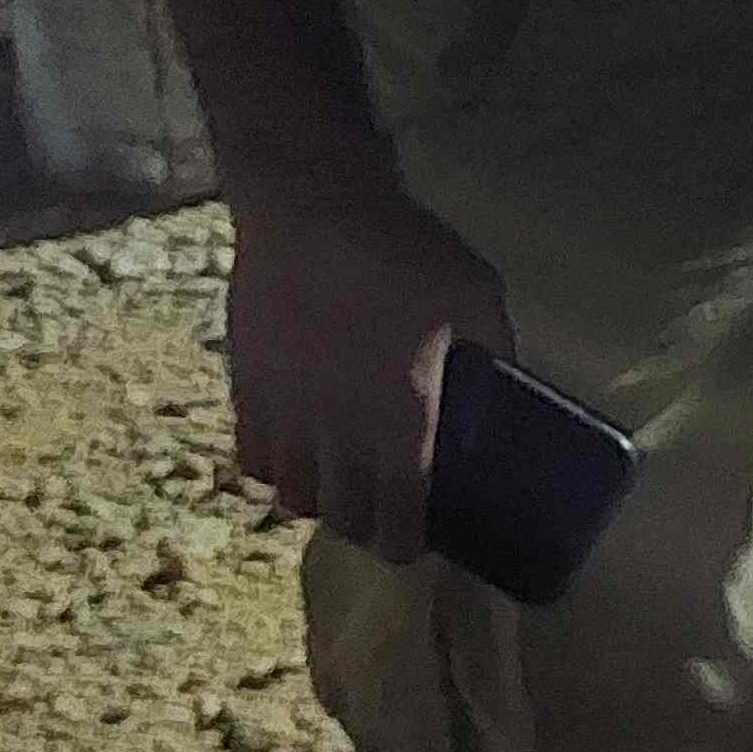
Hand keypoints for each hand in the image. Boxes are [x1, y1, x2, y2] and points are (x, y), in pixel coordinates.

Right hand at [221, 173, 513, 567]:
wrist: (312, 210)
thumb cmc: (403, 251)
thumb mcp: (476, 295)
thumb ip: (494, 351)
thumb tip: (506, 387)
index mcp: (400, 420)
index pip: (398, 516)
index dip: (406, 542)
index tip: (417, 539)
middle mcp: (337, 432)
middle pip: (342, 516)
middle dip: (366, 526)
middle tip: (384, 512)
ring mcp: (284, 414)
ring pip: (290, 494)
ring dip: (318, 500)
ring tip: (338, 485)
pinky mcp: (245, 389)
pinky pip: (250, 457)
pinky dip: (272, 468)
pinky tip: (293, 451)